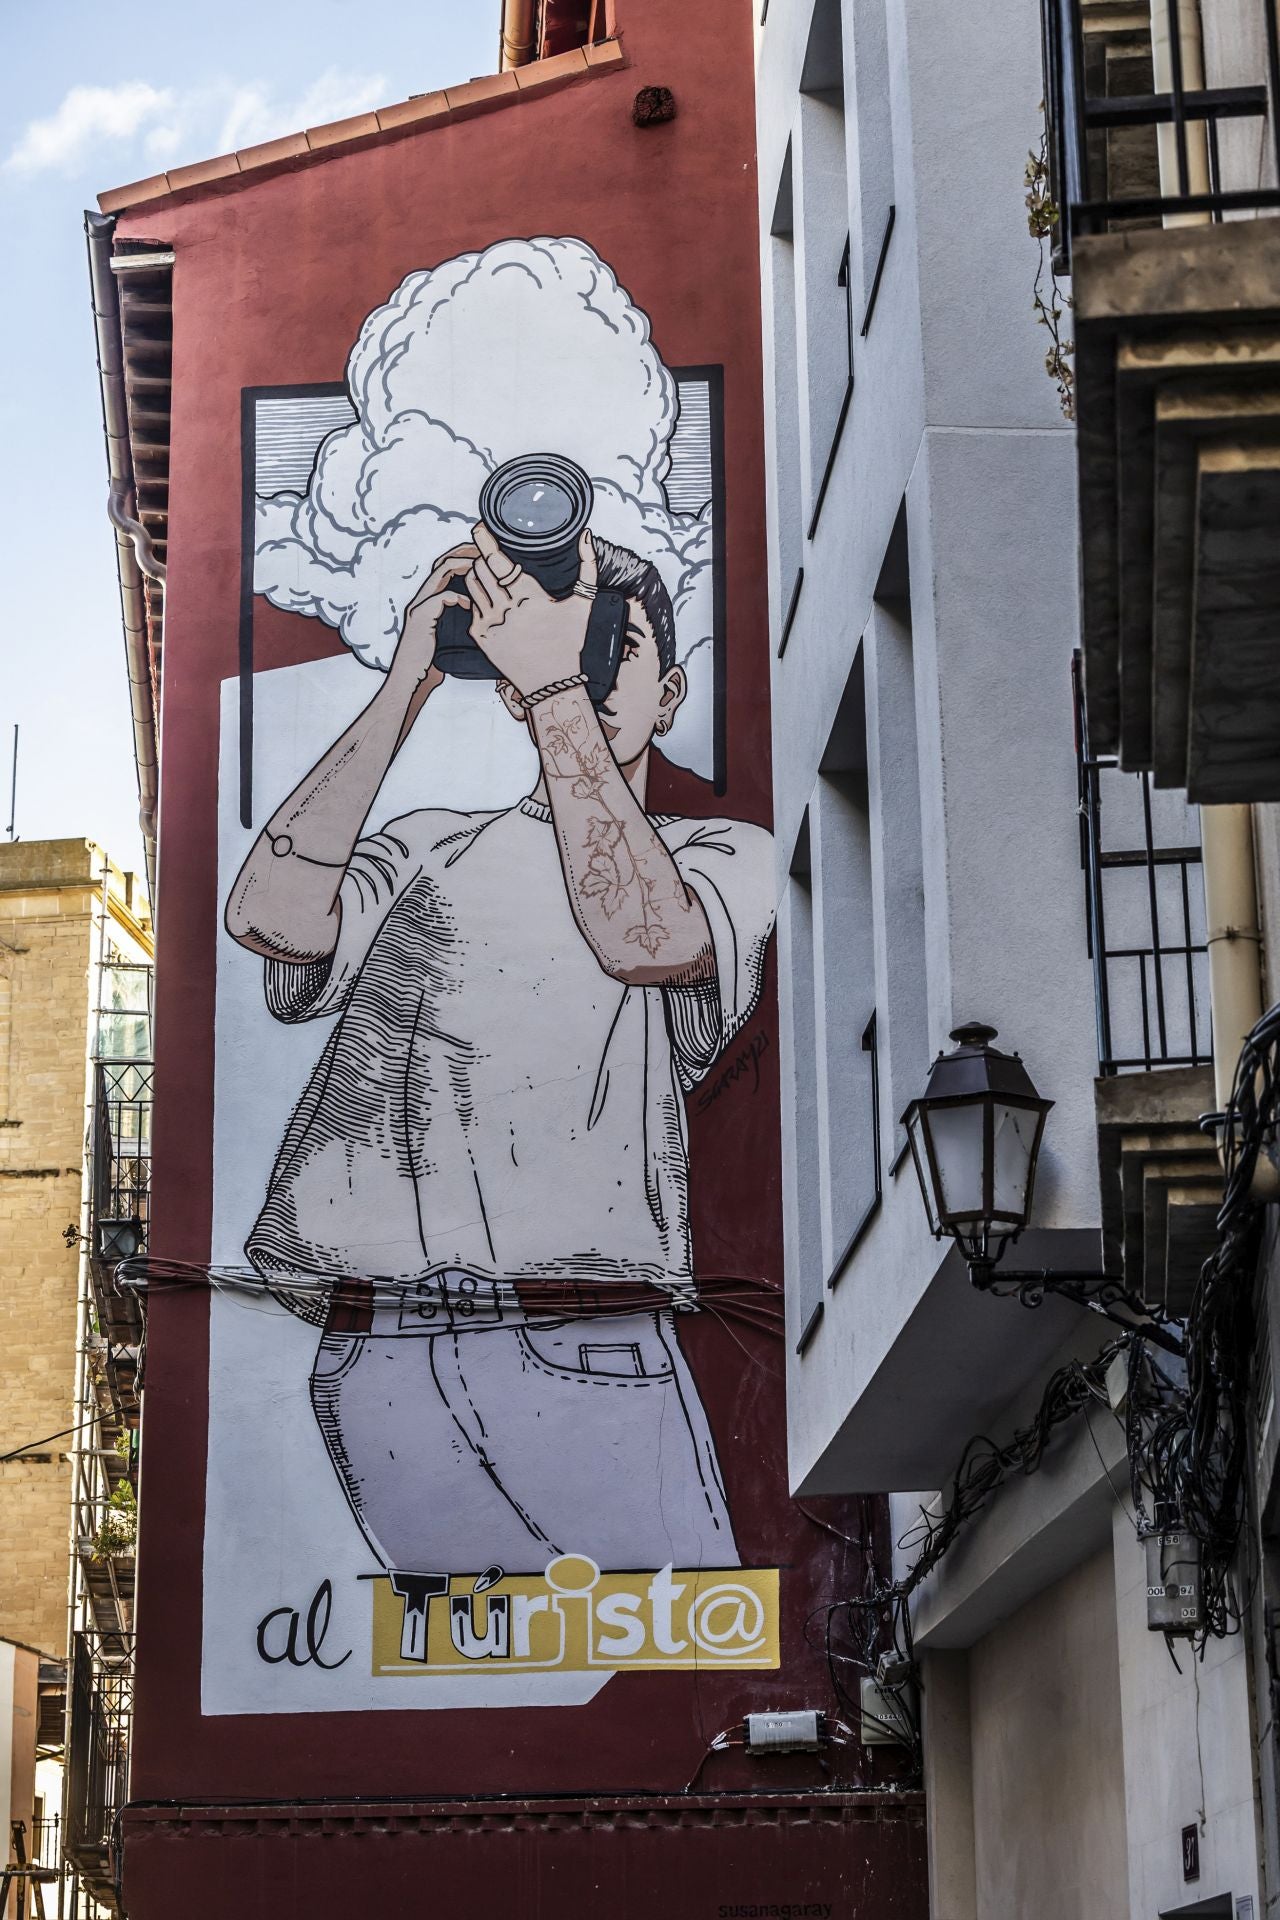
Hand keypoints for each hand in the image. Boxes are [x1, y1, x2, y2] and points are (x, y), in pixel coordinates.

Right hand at [386, 545, 476, 713]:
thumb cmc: (431, 663)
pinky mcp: (420, 618)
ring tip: (480, 566)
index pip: (444, 567)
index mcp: (428, 600)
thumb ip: (458, 620)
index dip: (462, 557)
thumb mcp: (449, 636)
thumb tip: (480, 614)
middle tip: (484, 552)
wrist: (411, 681)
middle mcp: (421, 599)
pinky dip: (458, 597)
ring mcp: (418, 606)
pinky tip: (469, 605)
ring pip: (440, 572)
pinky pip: (441, 597)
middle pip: (442, 562)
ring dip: (462, 565)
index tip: (483, 556)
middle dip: (464, 553)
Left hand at [465, 523, 594, 696]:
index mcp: (527, 595)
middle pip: (480, 567)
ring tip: (492, 576)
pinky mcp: (480, 636)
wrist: (552, 683)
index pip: (496, 560)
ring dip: (478, 574)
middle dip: (484, 557)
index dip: (484, 540)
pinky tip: (492, 601)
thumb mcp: (583, 604)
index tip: (479, 527)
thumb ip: (588, 566)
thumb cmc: (569, 642)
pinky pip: (471, 605)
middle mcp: (504, 608)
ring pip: (472, 584)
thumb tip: (585, 534)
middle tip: (493, 556)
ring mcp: (489, 622)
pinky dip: (479, 598)